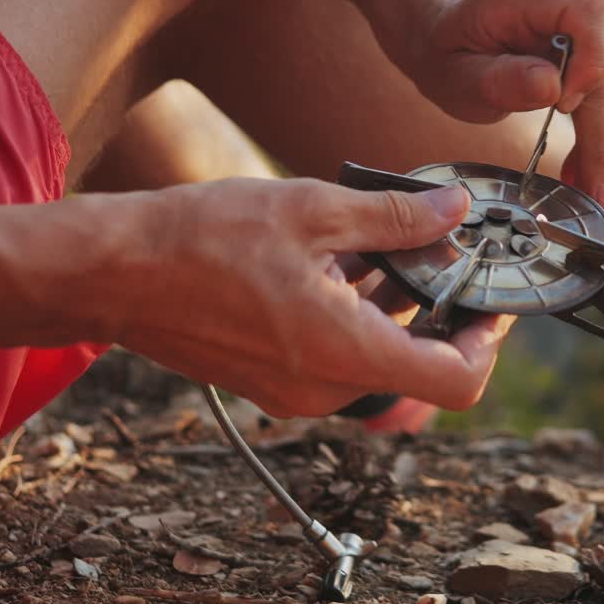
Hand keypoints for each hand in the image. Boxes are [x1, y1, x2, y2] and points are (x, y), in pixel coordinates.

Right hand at [116, 178, 514, 416]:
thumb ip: (397, 217)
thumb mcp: (314, 210)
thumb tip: (455, 212)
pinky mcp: (272, 382)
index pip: (456, 380)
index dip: (487, 341)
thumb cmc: (202, 239)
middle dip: (438, 307)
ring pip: (376, 355)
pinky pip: (337, 355)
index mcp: (346, 353)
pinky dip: (354, 314)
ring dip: (393, 305)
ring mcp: (296, 393)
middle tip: (444, 249)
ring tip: (386, 241)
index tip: (491, 298)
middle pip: (418, 364)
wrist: (112, 273)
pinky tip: (340, 257)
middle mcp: (326, 389)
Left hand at [408, 0, 603, 213]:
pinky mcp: (595, 33)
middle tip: (599, 193)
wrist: (442, 29)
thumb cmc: (444, 51)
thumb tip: (554, 89)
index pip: (588, 12)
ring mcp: (584, 8)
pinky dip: (602, 126)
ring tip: (584, 183)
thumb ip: (498, 80)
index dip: (591, 64)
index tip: (566, 110)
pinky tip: (583, 162)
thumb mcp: (453, 75)